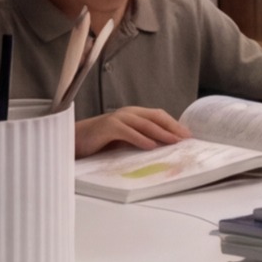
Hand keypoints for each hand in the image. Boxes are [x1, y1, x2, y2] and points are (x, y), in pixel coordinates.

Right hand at [75, 106, 191, 155]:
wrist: (73, 141)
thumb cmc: (99, 142)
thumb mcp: (124, 141)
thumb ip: (140, 140)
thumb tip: (162, 148)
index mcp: (133, 115)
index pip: (158, 116)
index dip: (174, 124)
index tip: (188, 135)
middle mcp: (128, 113)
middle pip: (156, 117)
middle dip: (173, 127)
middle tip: (186, 138)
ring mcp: (118, 118)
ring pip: (145, 123)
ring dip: (161, 133)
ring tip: (174, 142)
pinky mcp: (108, 127)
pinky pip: (128, 132)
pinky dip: (140, 138)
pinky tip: (151, 146)